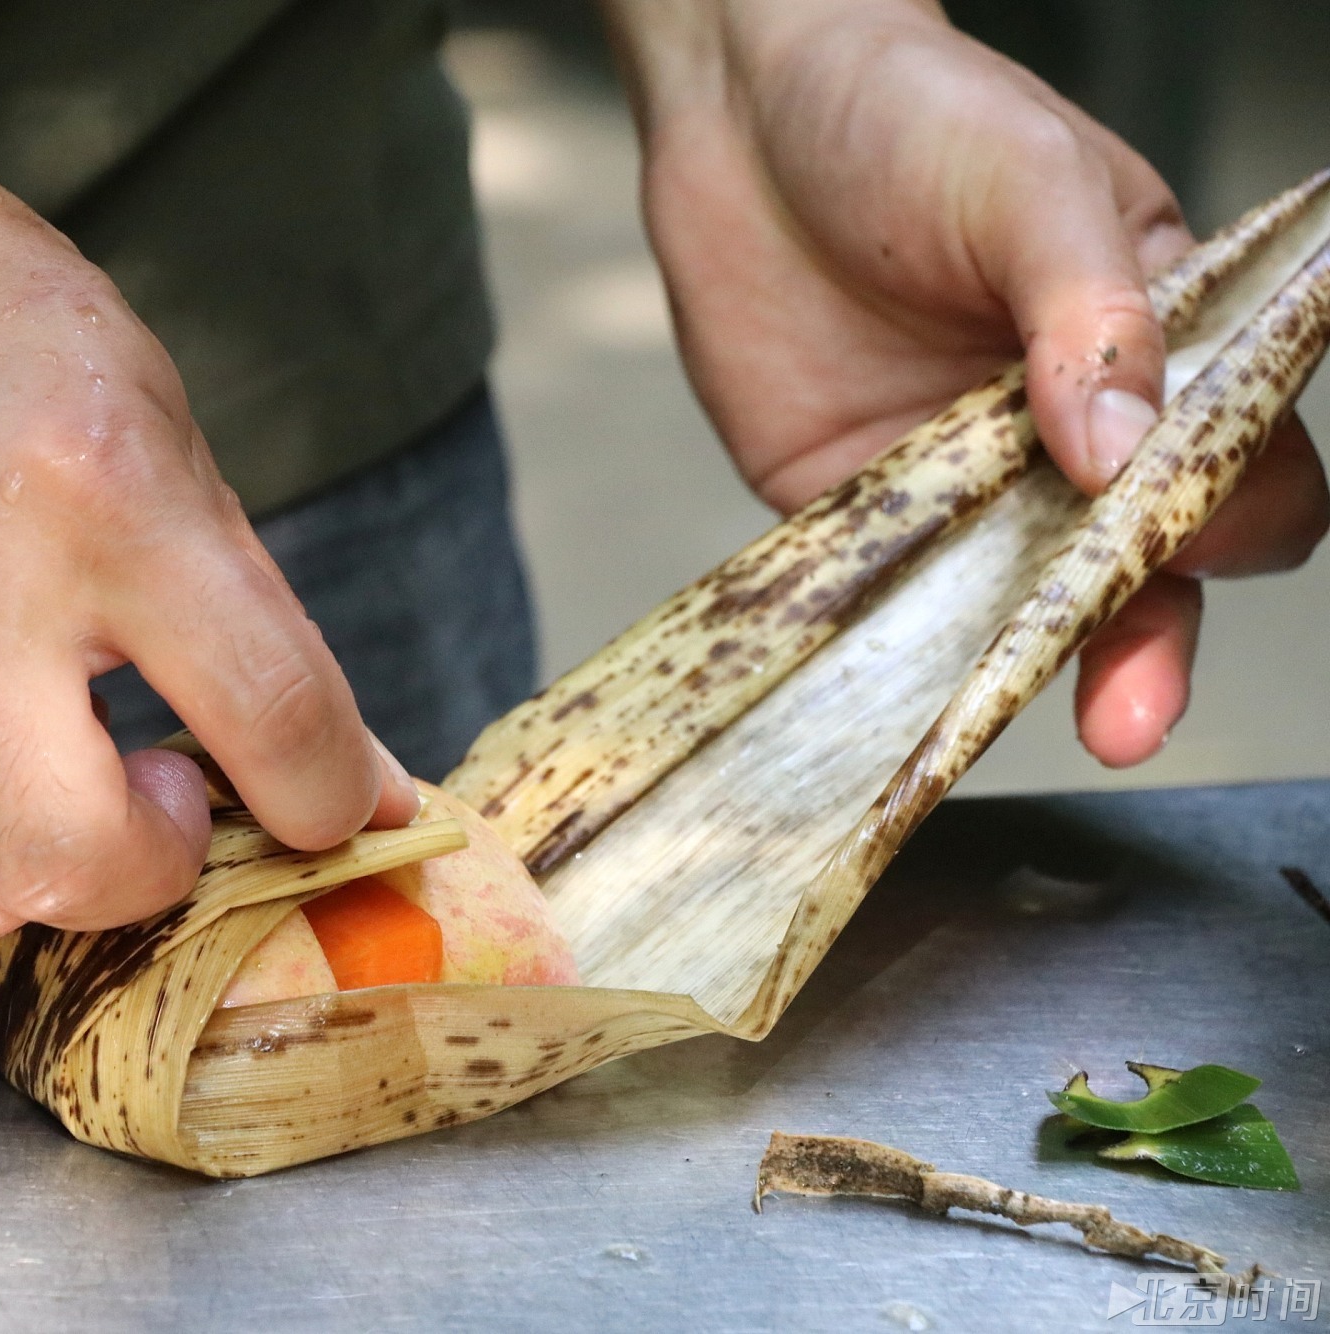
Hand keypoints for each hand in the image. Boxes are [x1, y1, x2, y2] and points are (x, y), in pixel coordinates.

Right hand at [0, 0, 416, 940]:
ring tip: (56, 759)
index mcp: (103, 489)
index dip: (325, 799)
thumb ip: (260, 623)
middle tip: (161, 787)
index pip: (267, 711)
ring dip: (47, 864)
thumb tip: (355, 790)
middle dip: (151, 872)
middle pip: (74, 863)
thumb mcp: (163, 427)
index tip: (319, 804)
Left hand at [602, 0, 1327, 765]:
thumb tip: (1124, 448)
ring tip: (1078, 727)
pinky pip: (898, 596)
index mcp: (1157, 340)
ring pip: (1032, 605)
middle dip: (1154, 636)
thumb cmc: (907, 114)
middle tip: (1131, 698)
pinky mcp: (863, 504)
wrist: (743, 114)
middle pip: (1152, 562)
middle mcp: (1069, 427)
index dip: (1226, 504)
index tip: (1180, 524)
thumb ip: (1087, 308)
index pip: (1240, 453)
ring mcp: (968, 478)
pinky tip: (919, 690)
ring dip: (1050, 671)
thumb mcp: (1023, 178)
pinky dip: (910, 649)